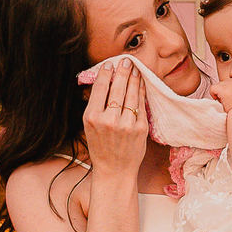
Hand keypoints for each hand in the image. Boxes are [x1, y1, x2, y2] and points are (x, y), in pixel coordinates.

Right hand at [82, 57, 147, 175]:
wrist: (114, 171)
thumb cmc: (101, 148)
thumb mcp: (89, 127)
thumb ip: (95, 106)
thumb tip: (103, 82)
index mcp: (92, 117)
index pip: (100, 89)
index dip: (106, 74)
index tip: (110, 64)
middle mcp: (108, 120)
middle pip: (118, 88)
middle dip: (123, 72)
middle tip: (127, 61)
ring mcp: (126, 124)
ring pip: (132, 95)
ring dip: (134, 79)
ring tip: (136, 69)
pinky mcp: (141, 129)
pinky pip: (141, 106)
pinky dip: (142, 93)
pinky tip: (142, 84)